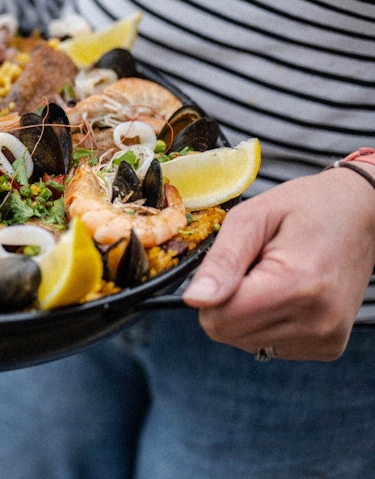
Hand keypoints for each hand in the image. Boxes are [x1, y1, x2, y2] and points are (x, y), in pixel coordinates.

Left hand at [183, 165, 374, 360]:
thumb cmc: (305, 207)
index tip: (232, 266)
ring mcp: (326, 337)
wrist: (360, 213)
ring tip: (273, 278)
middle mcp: (317, 320)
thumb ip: (222, 261)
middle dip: (228, 301)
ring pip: (247, 342)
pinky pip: (271, 345)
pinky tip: (287, 294)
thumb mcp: (253, 217)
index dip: (211, 292)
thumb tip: (195, 300)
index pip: (220, 319)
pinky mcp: (329, 346)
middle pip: (229, 334)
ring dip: (248, 312)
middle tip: (255, 268)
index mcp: (297, 285)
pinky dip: (268, 321)